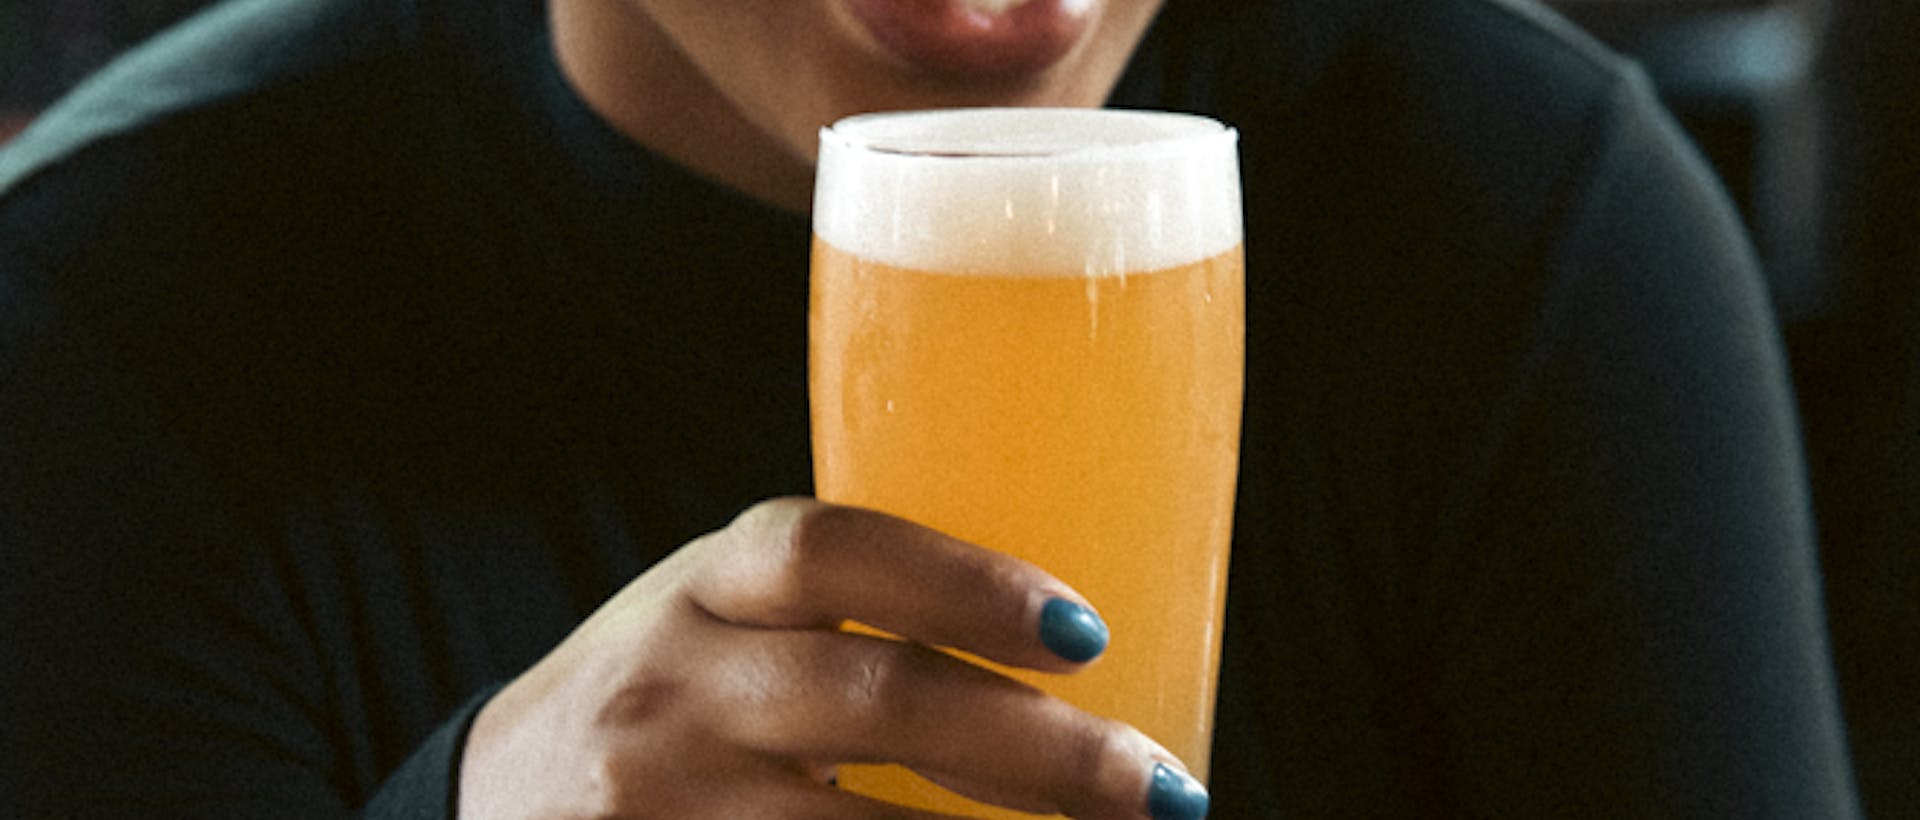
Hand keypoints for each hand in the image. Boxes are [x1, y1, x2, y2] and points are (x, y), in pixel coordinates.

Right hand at [456, 497, 1207, 818]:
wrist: (491, 803)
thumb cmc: (664, 699)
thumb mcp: (723, 621)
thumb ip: (843, 616)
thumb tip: (1065, 644)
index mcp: (707, 588)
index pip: (831, 552)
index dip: (966, 584)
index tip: (1085, 631)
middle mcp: (676, 689)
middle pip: (874, 702)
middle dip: (1040, 754)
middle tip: (1159, 788)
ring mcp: (661, 803)